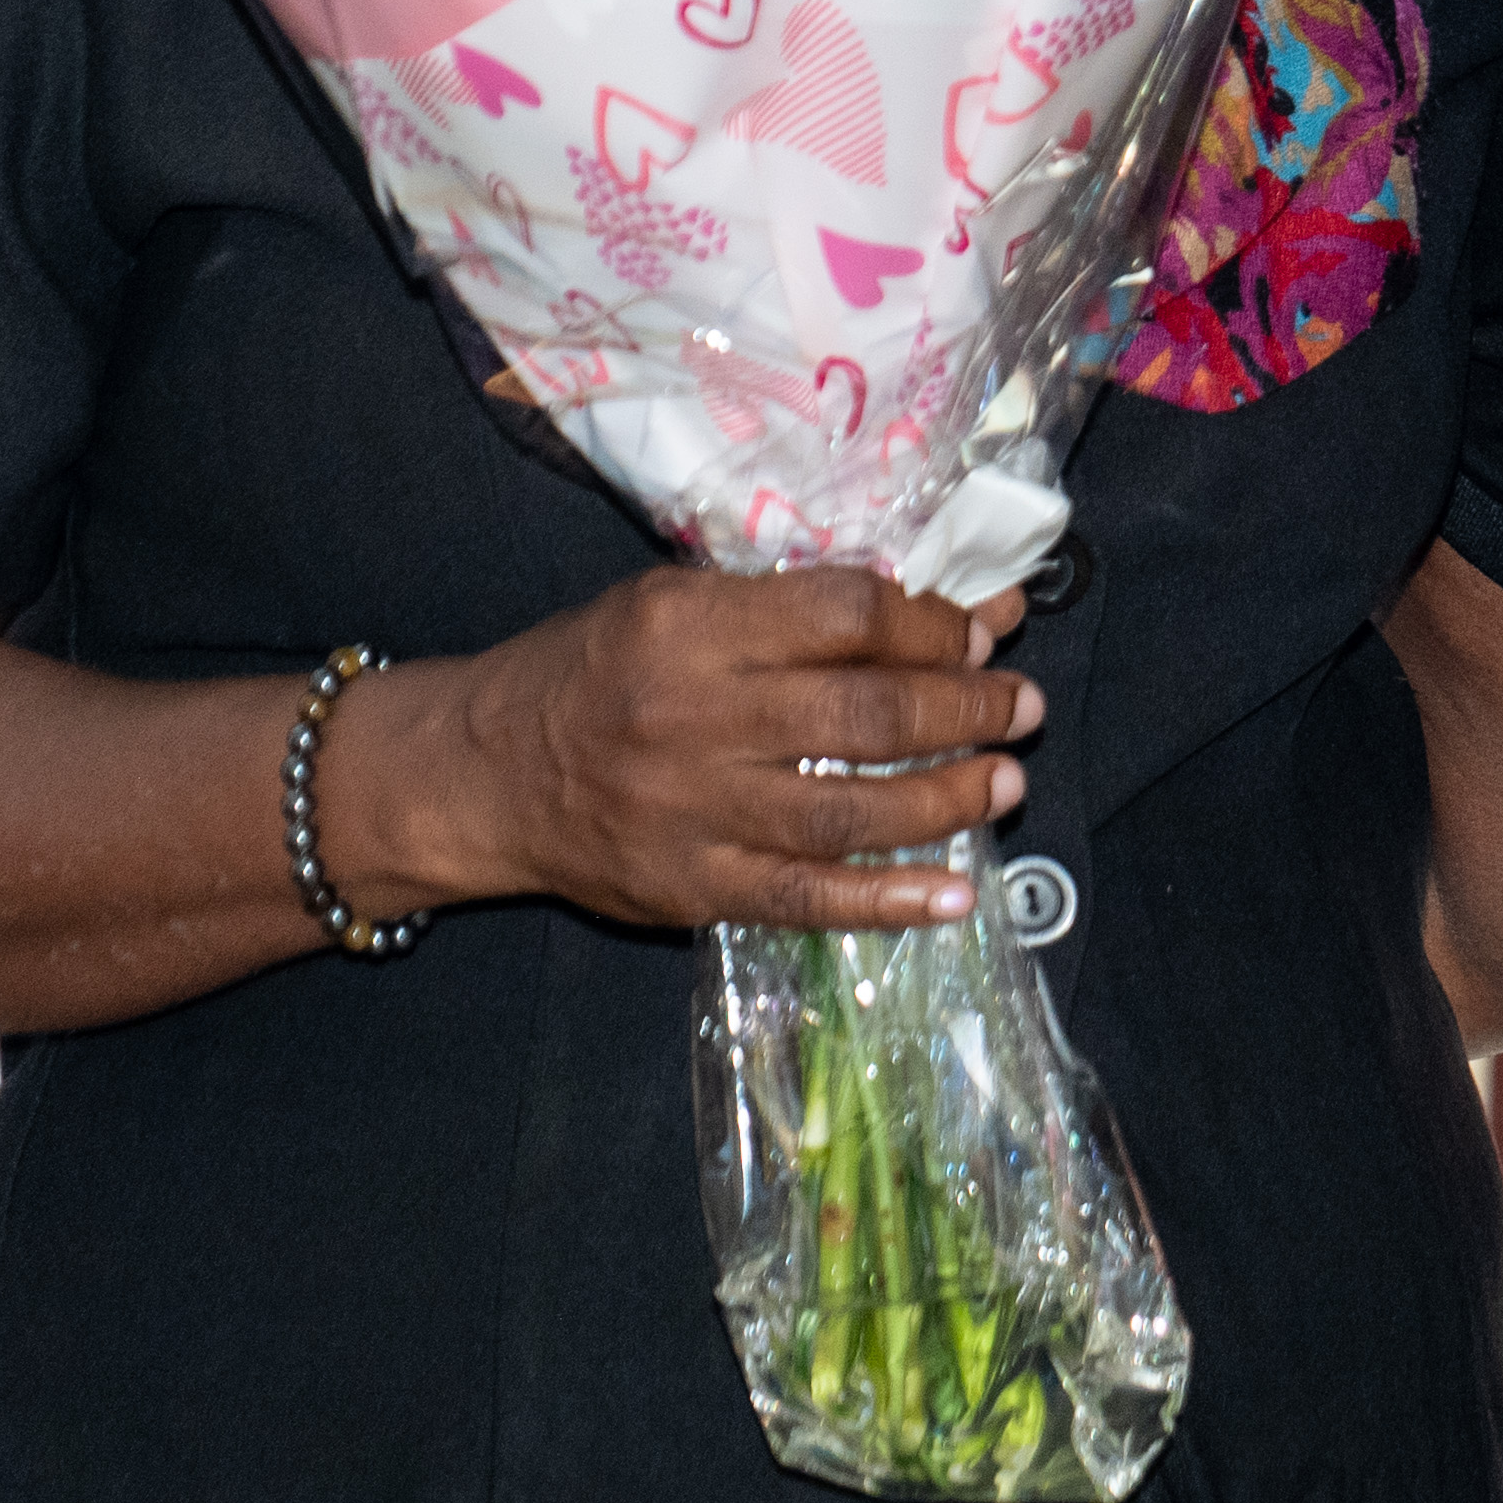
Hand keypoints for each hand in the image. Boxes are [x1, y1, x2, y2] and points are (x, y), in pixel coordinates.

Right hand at [345, 565, 1034, 931]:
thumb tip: (939, 609)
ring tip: (1006, 781)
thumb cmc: (592, 671)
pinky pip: (805, 899)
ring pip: (848, 812)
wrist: (478, 774)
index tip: (982, 632)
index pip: (846, 615)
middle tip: (1023, 706)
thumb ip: (792, 607)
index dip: (932, 624)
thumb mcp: (674, 602)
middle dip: (965, 709)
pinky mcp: (689, 890)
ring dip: (946, 800)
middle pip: (864, 716)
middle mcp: (694, 718)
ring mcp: (692, 813)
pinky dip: (888, 900)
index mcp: (691, 626)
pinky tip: (954, 893)